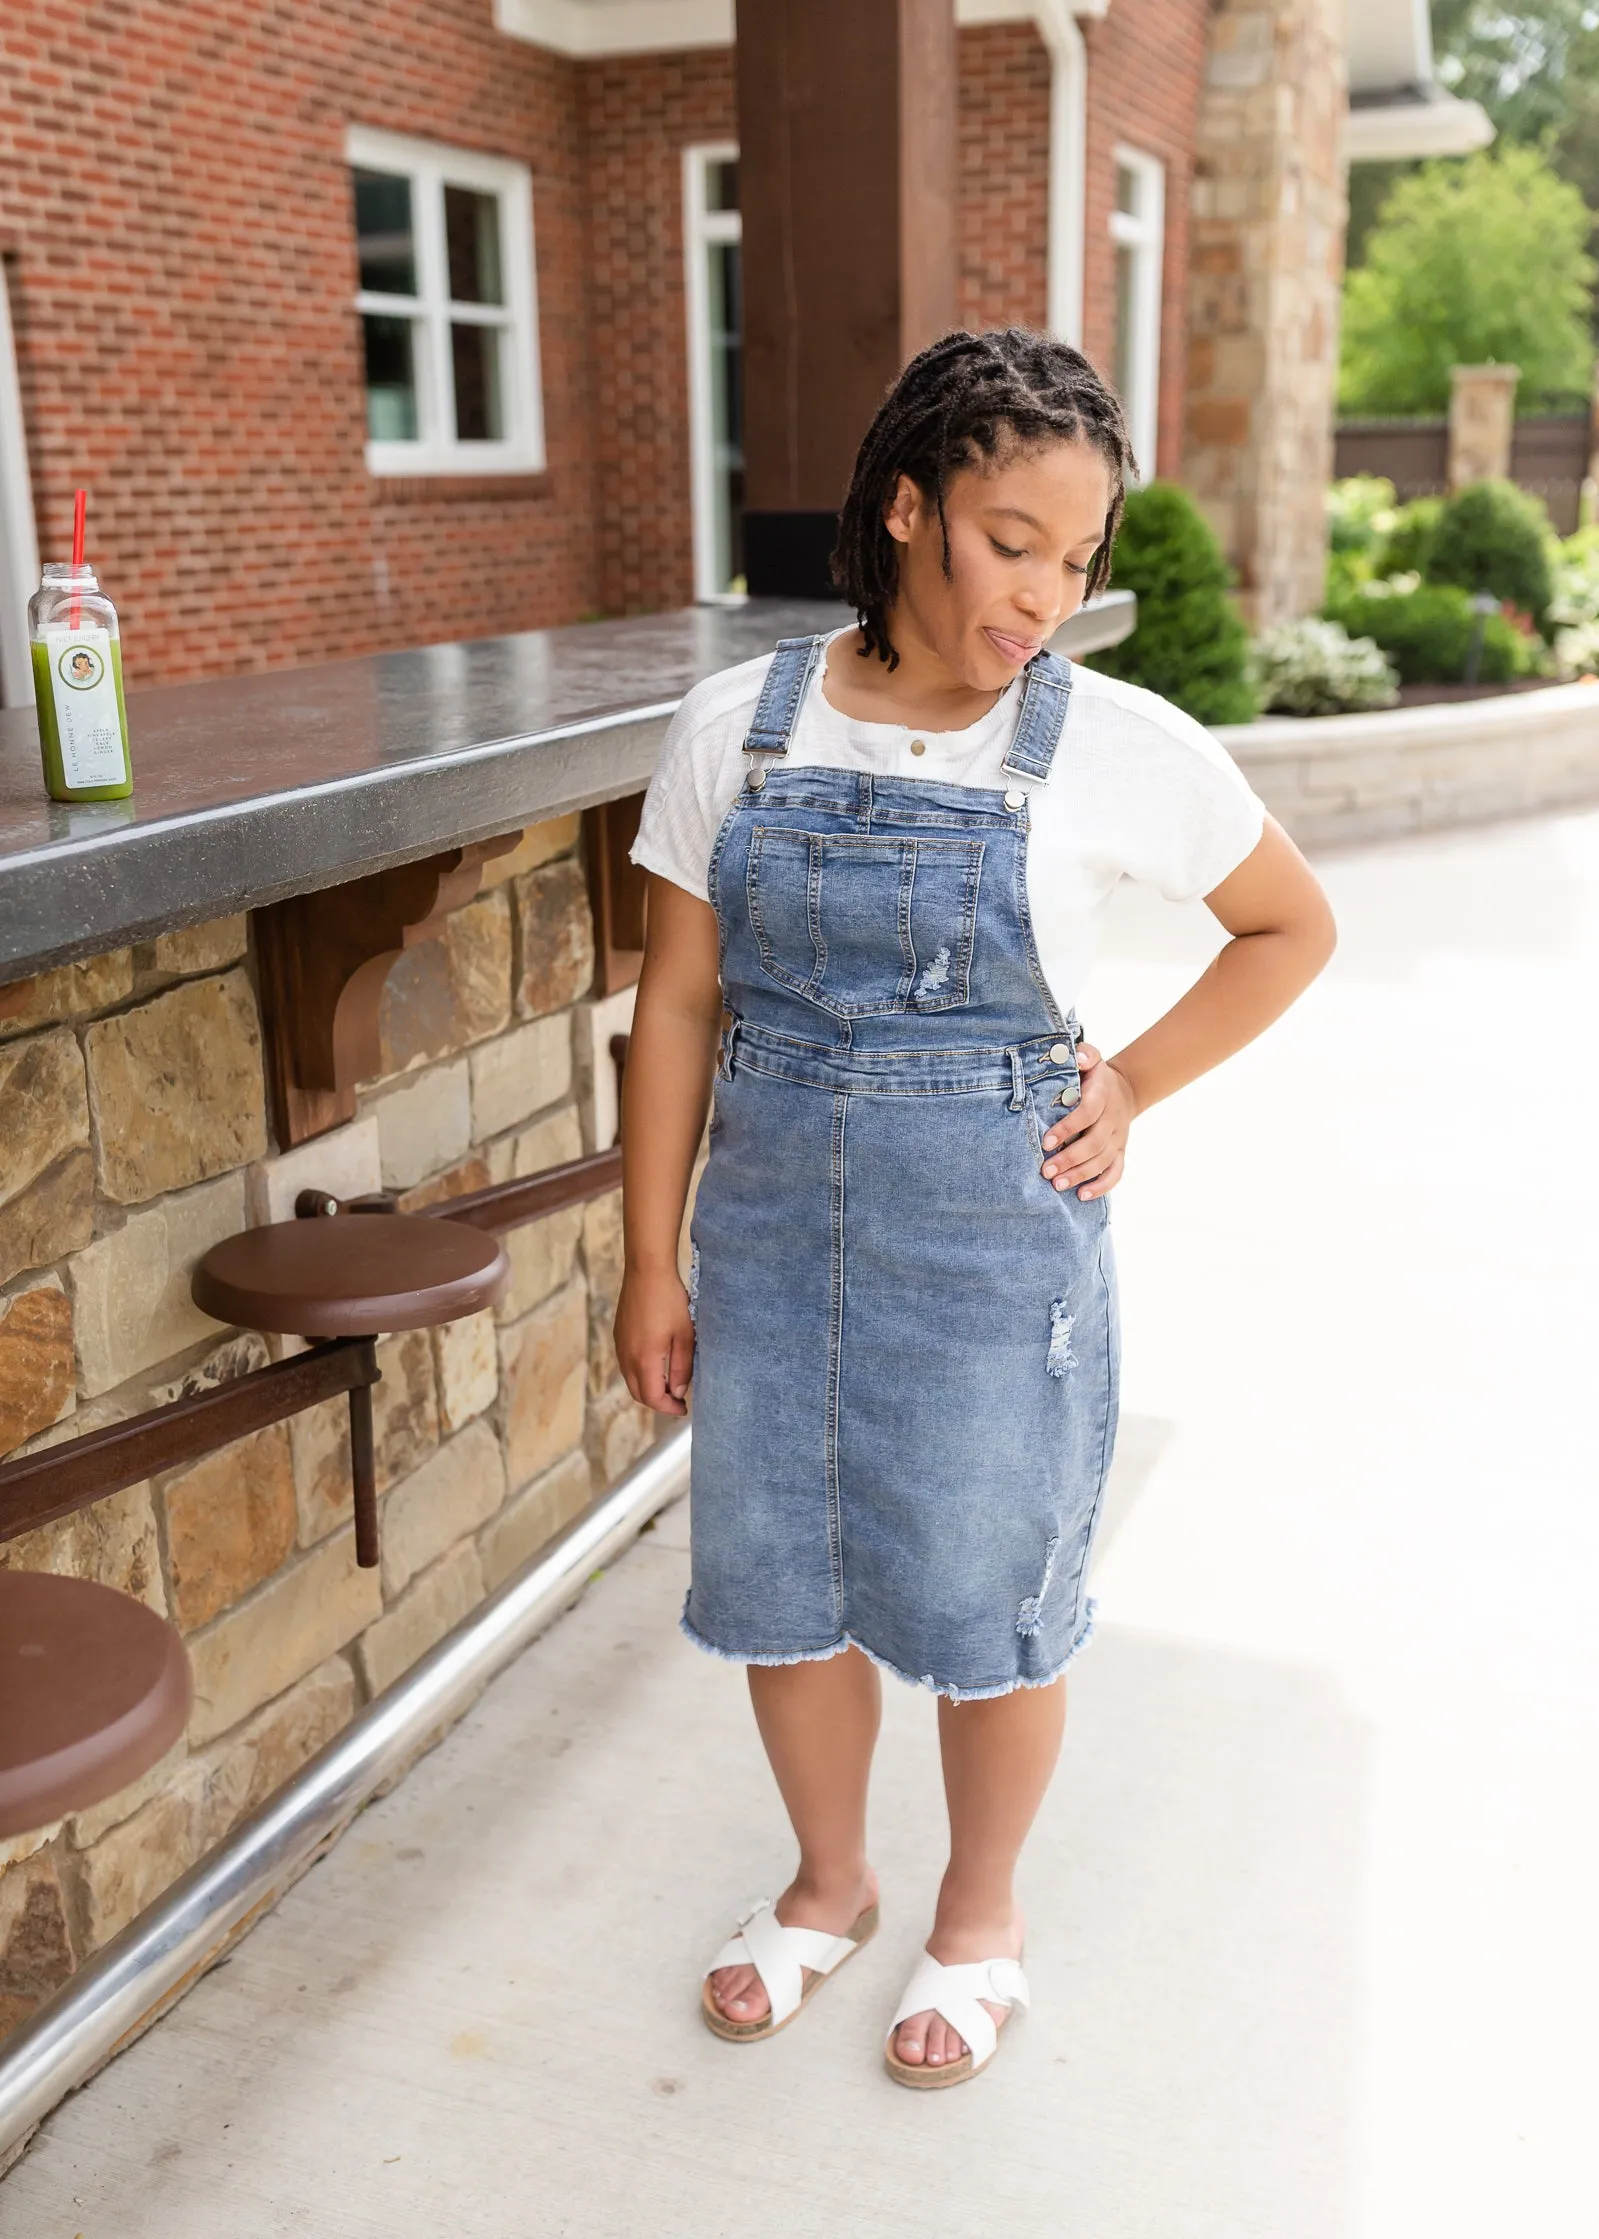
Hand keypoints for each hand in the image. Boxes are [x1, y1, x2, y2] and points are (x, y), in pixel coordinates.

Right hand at [615, 1266, 694, 1414]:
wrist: (647, 1271)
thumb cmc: (670, 1301)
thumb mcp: (685, 1335)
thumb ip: (681, 1368)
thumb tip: (677, 1392)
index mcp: (644, 1360)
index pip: (653, 1398)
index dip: (669, 1408)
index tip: (683, 1408)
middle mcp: (627, 1357)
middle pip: (639, 1393)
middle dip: (657, 1402)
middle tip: (677, 1401)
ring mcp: (620, 1346)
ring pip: (631, 1380)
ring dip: (648, 1389)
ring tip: (668, 1385)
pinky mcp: (619, 1335)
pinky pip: (626, 1365)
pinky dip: (640, 1374)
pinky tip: (656, 1365)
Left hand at [1039, 1041, 1136, 1201]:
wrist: (1125, 1089)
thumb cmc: (1095, 1075)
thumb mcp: (1092, 1058)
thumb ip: (1084, 1054)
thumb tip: (1076, 1058)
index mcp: (1103, 1095)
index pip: (1087, 1113)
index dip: (1068, 1128)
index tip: (1046, 1141)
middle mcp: (1113, 1119)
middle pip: (1095, 1143)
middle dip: (1070, 1159)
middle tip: (1046, 1171)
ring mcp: (1118, 1137)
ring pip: (1103, 1161)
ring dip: (1081, 1175)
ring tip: (1057, 1185)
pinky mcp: (1120, 1151)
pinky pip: (1116, 1172)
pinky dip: (1102, 1186)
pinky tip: (1082, 1196)